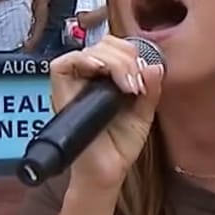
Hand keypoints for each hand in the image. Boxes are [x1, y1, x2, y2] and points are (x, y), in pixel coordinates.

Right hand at [48, 36, 164, 190]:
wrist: (107, 171)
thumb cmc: (119, 145)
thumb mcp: (143, 113)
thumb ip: (150, 89)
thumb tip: (154, 65)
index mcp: (106, 78)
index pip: (115, 46)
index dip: (131, 52)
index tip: (144, 75)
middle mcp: (87, 77)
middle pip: (103, 43)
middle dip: (126, 57)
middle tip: (136, 84)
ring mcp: (72, 84)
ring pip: (88, 50)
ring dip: (114, 62)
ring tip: (127, 87)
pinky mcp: (60, 92)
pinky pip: (63, 64)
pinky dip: (85, 61)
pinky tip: (101, 73)